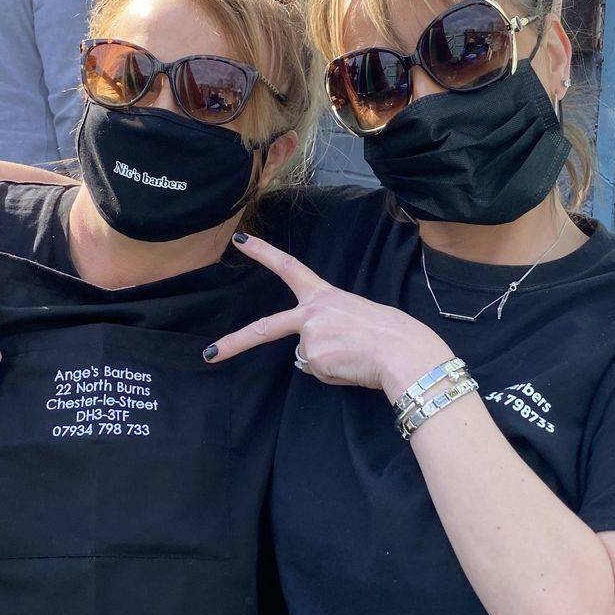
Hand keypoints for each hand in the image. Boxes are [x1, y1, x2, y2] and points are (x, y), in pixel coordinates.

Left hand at [204, 234, 448, 395]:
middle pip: (266, 328)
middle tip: (210, 354)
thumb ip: (326, 329)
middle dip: (235, 342)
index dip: (262, 252)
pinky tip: (352, 366)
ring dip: (328, 362)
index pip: (288, 267)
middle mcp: (311, 312)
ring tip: (356, 356)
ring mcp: (309, 335)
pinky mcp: (313, 358)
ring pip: (308, 358)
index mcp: (325, 295)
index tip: (240, 241)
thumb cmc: (390, 333)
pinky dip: (334, 374)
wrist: (403, 351)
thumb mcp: (355, 319)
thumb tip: (305, 354)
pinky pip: (319, 373)